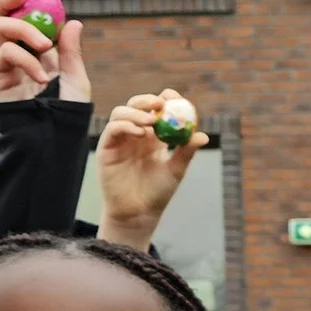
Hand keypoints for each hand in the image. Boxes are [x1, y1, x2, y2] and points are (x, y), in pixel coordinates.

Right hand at [0, 0, 86, 103]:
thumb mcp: (76, 79)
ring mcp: (5, 64)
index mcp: (38, 49)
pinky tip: (42, 77)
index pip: (26, 16)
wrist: (53, 137)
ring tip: (46, 46)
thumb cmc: (68, 112)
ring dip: (23, 29)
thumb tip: (74, 22)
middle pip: (1, 15)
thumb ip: (72, 51)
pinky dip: (26, 59)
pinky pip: (5, 53)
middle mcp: (18, 52)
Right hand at [97, 90, 208, 246]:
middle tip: (161, 104)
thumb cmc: (158, 192)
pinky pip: (113, 128)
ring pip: (122, 112)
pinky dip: (126, 125)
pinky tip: (141, 133)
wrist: (138, 213)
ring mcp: (120, 139)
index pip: (157, 108)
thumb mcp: (176, 170)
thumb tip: (203, 136)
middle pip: (137, 105)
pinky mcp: (107, 148)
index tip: (175, 97)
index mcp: (154, 135)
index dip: (165, 99)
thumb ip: (186, 152)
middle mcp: (135, 133)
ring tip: (151, 122)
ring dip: (137, 112)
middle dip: (148, 100)